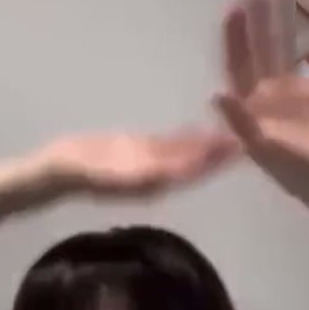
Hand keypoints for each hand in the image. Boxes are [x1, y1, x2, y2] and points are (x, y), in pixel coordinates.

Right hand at [36, 129, 238, 197]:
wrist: (59, 170)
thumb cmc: (81, 173)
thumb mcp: (112, 174)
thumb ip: (141, 175)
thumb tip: (172, 174)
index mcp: (156, 183)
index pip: (192, 172)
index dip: (214, 161)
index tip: (238, 148)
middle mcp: (160, 178)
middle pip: (196, 164)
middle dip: (220, 153)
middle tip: (249, 135)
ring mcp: (152, 166)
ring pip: (188, 154)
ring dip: (210, 144)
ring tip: (236, 129)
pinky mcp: (143, 153)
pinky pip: (173, 145)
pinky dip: (191, 137)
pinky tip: (207, 126)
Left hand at [214, 0, 308, 203]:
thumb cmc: (294, 172)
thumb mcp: (263, 151)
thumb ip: (240, 124)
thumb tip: (217, 94)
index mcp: (247, 111)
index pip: (236, 71)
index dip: (234, 43)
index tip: (234, 15)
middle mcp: (262, 97)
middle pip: (255, 55)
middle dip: (253, 25)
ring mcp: (286, 91)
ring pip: (278, 51)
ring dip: (275, 23)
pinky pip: (301, 59)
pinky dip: (299, 37)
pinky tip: (293, 15)